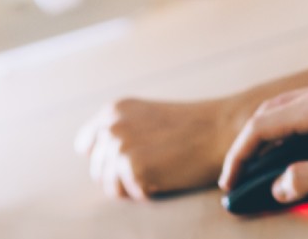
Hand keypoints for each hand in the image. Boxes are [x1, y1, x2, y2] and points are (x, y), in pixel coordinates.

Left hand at [74, 96, 245, 199]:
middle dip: (121, 175)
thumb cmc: (189, 128)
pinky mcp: (133, 168)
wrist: (221, 130)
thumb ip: (120, 131)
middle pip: (98, 169)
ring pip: (111, 187)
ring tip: (160, 171)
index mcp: (112, 111)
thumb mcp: (146, 118)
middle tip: (154, 166)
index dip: (105, 158)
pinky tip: (167, 176)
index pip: (86, 146)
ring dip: (134, 186)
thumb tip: (97, 159)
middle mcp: (110, 126)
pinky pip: (131, 195)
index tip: (128, 160)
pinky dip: (149, 193)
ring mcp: (120, 147)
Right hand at [218, 79, 307, 204]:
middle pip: (269, 114)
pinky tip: (295, 152)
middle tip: (238, 176)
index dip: (240, 156)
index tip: (230, 181)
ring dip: (269, 138)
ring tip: (261, 168)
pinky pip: (306, 112)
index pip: (261, 127)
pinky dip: (290, 133)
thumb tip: (280, 188)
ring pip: (287, 111)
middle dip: (249, 146)